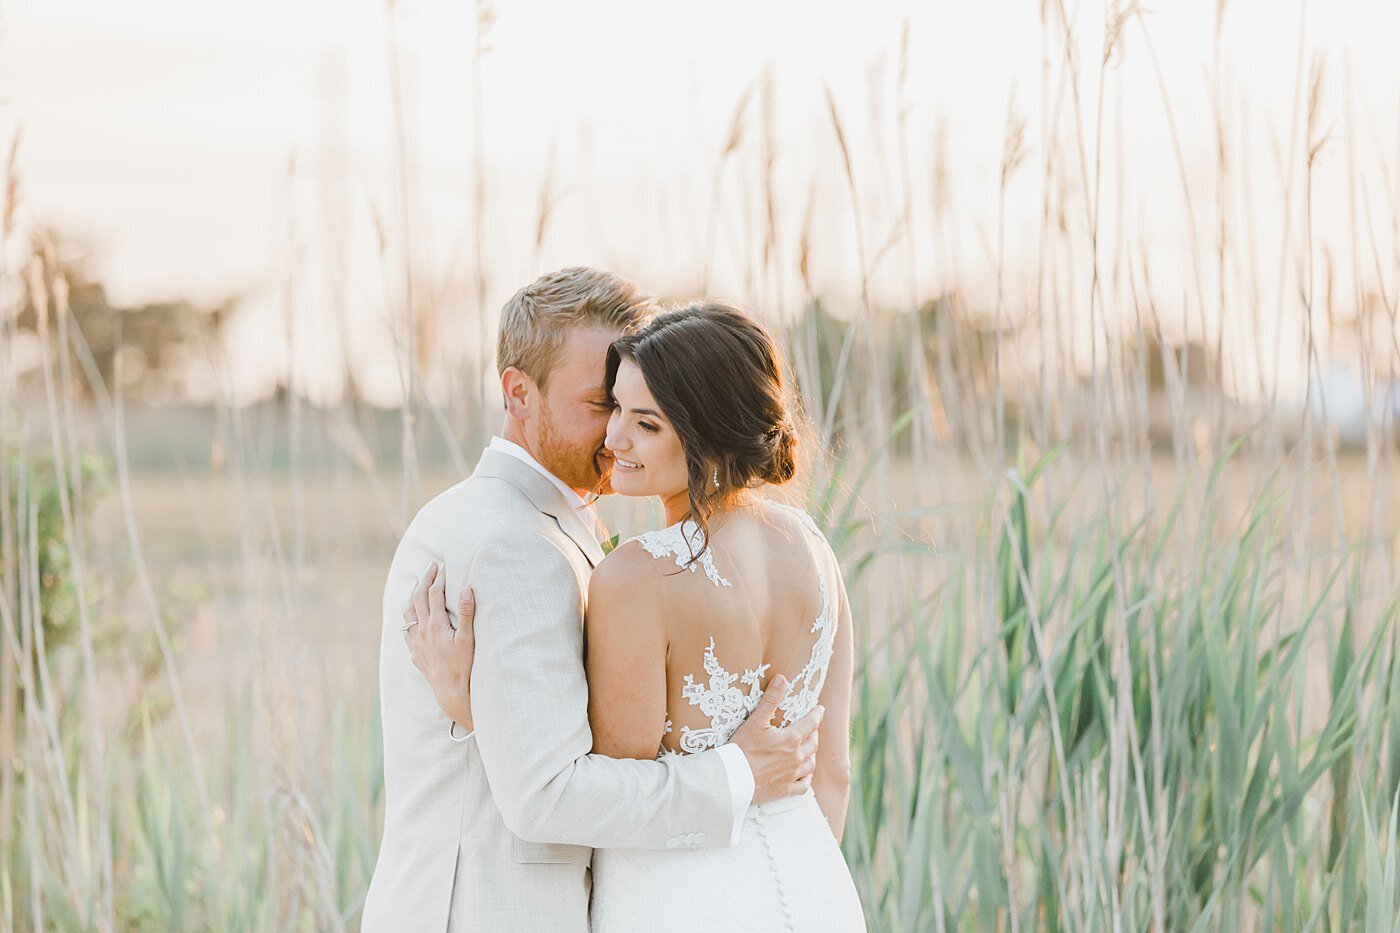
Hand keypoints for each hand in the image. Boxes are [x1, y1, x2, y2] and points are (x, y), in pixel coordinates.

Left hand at [403, 562, 476, 730]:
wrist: (451, 692)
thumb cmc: (464, 666)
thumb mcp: (469, 638)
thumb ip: (467, 612)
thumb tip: (465, 588)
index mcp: (436, 625)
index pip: (434, 594)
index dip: (438, 577)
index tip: (443, 565)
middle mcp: (422, 631)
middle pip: (418, 598)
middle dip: (425, 579)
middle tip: (431, 567)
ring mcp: (416, 642)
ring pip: (408, 612)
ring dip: (412, 595)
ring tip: (418, 584)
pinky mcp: (414, 652)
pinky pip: (406, 629)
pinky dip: (409, 615)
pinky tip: (412, 614)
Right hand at [729, 675, 822, 804]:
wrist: (733, 779)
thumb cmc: (742, 748)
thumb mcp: (756, 720)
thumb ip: (771, 699)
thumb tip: (782, 678)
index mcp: (791, 739)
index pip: (811, 723)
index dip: (817, 714)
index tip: (820, 709)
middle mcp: (796, 757)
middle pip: (813, 743)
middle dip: (814, 733)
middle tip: (812, 728)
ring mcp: (792, 775)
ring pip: (811, 764)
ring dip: (812, 754)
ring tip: (809, 749)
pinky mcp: (785, 790)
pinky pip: (804, 785)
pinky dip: (807, 779)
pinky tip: (805, 775)